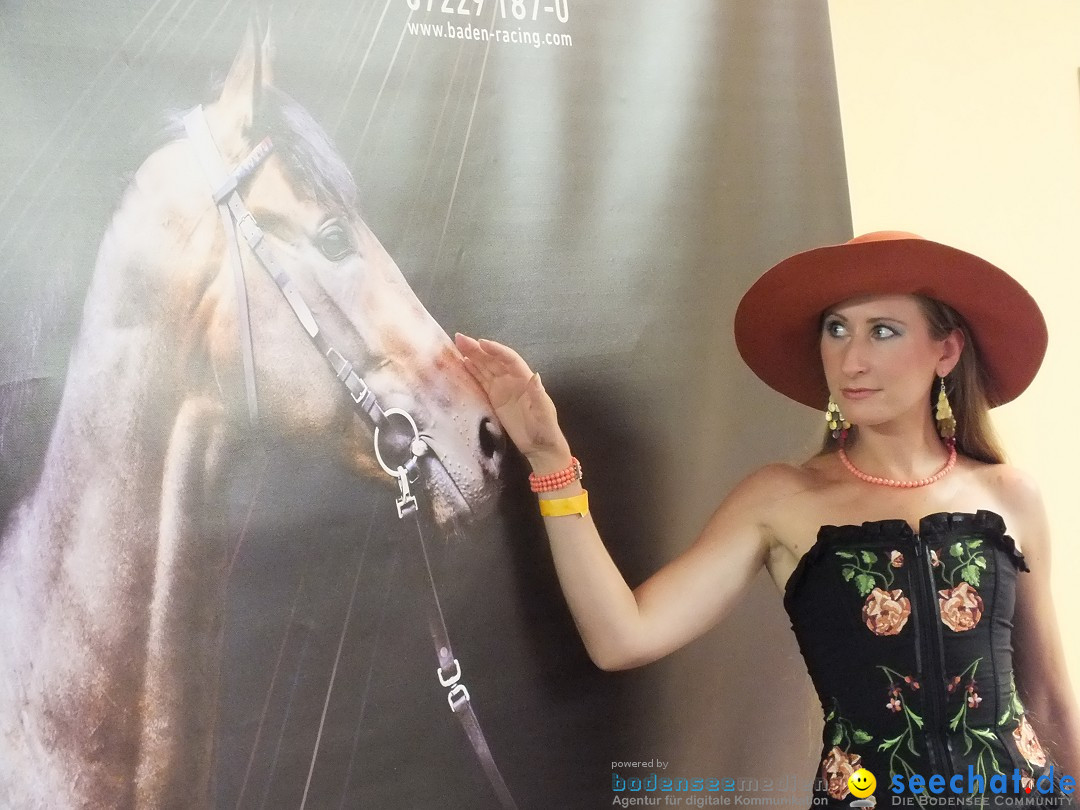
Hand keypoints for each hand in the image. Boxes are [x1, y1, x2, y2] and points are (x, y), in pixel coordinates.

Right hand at [455, 333, 571, 471]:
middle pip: (494, 360)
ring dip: (473, 356)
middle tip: (460, 339)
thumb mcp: (544, 413)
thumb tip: (534, 376)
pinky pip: (482, 381)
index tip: (481, 343)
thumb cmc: (545, 429)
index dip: (496, 350)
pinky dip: (473, 372)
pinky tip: (463, 363)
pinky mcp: (495, 399)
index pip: (509, 359)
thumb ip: (538, 395)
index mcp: (525, 379)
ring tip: (457, 346)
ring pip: (486, 368)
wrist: (540, 447)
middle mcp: (513, 380)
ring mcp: (503, 389)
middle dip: (478, 349)